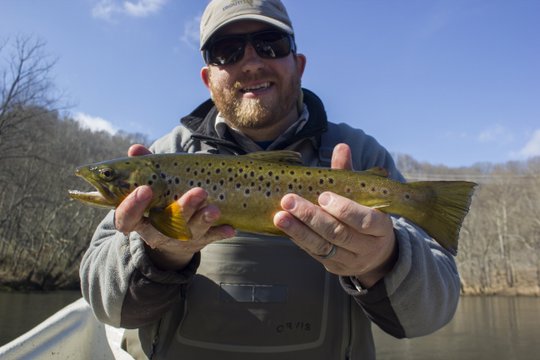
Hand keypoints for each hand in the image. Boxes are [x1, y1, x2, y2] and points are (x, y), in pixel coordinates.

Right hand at [114, 144, 235, 270]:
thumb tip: (135, 149)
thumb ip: (144, 168)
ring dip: (205, 219)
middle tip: (199, 192)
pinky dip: (220, 232)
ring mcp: (179, 238)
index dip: (133, 206)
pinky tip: (230, 228)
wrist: (171, 239)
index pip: (127, 217)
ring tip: (215, 209)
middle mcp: (158, 232)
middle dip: (184, 208)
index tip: (145, 189)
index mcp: (140, 219)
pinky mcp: (199, 241)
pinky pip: (211, 238)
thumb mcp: (149, 189)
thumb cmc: (158, 203)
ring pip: (192, 231)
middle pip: (168, 223)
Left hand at [273, 143, 397, 287]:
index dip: (344, 209)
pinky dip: (299, 239)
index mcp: (381, 228)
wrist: (378, 254)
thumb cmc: (368, 215)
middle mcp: (367, 247)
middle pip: (338, 233)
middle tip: (289, 200)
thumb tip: (341, 147)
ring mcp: (350, 261)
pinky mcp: (334, 267)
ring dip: (299, 231)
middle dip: (312, 217)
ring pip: (323, 246)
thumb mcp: (364, 197)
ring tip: (279, 216)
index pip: (364, 221)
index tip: (323, 196)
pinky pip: (315, 253)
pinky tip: (285, 226)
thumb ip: (349, 174)